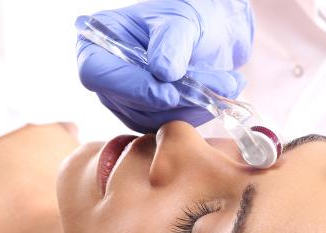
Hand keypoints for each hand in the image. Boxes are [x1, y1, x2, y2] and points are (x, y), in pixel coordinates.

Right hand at [76, 0, 253, 132]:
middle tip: (220, 83)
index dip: (131, 87)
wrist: (207, 32)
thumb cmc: (187, 16)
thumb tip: (164, 74)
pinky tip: (220, 93)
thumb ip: (171, 42)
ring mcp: (126, 99)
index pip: (97, 72)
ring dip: (194, 106)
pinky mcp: (148, 117)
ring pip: (154, 118)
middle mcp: (108, 75)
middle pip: (130, 101)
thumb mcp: (181, 19)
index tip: (169, 94)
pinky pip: (169, 124)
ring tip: (228, 82)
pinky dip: (198, 113)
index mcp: (99, 42)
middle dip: (177, 97)